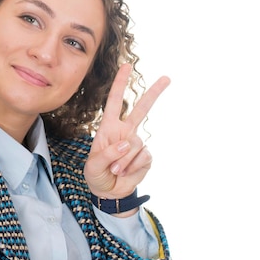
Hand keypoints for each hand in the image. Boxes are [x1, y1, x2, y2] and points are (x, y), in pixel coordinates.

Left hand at [84, 64, 169, 200]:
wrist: (108, 192)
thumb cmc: (96, 174)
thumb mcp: (92, 165)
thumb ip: (107, 154)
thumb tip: (127, 143)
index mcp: (108, 128)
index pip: (114, 102)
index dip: (120, 84)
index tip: (127, 67)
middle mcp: (124, 132)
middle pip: (141, 109)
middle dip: (154, 94)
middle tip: (167, 78)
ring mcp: (136, 144)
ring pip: (136, 144)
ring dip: (124, 161)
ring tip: (115, 170)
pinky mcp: (145, 157)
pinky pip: (143, 158)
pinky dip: (133, 168)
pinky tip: (126, 173)